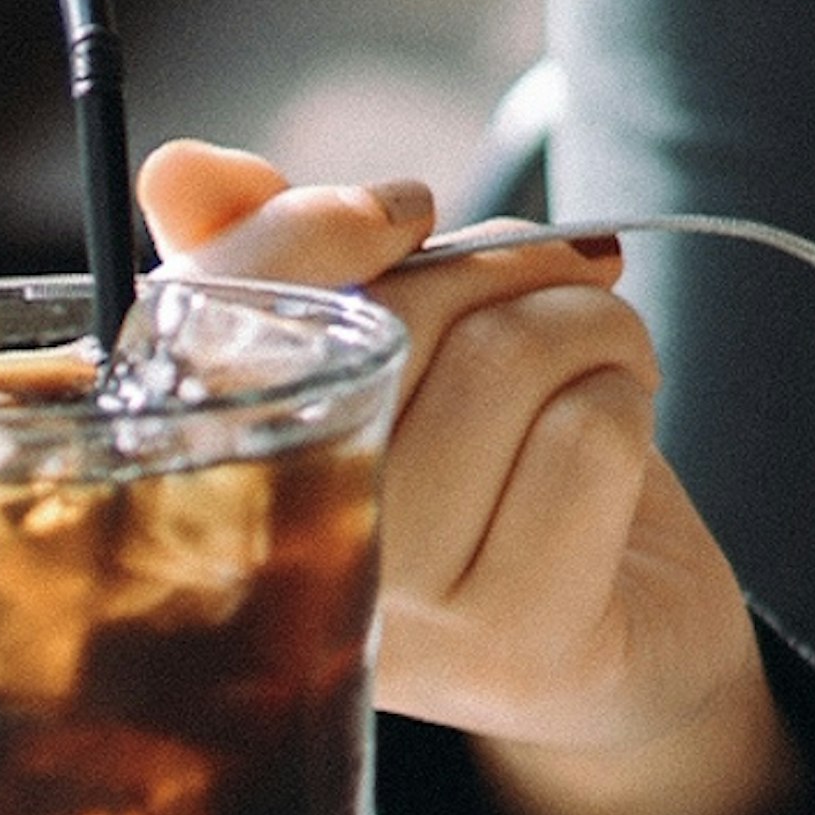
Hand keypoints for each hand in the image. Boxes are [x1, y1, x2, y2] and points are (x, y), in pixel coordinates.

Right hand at [136, 142, 798, 814]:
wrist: (630, 638)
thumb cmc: (501, 472)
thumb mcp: (395, 354)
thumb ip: (287, 262)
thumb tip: (182, 171)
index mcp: (210, 478)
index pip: (209, 319)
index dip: (308, 231)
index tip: (409, 207)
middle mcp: (278, 567)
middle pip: (394, 319)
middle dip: (508, 263)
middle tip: (560, 282)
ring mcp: (400, 617)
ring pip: (506, 361)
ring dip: (592, 322)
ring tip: (608, 356)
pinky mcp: (520, 643)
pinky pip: (590, 434)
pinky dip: (632, 395)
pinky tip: (625, 431)